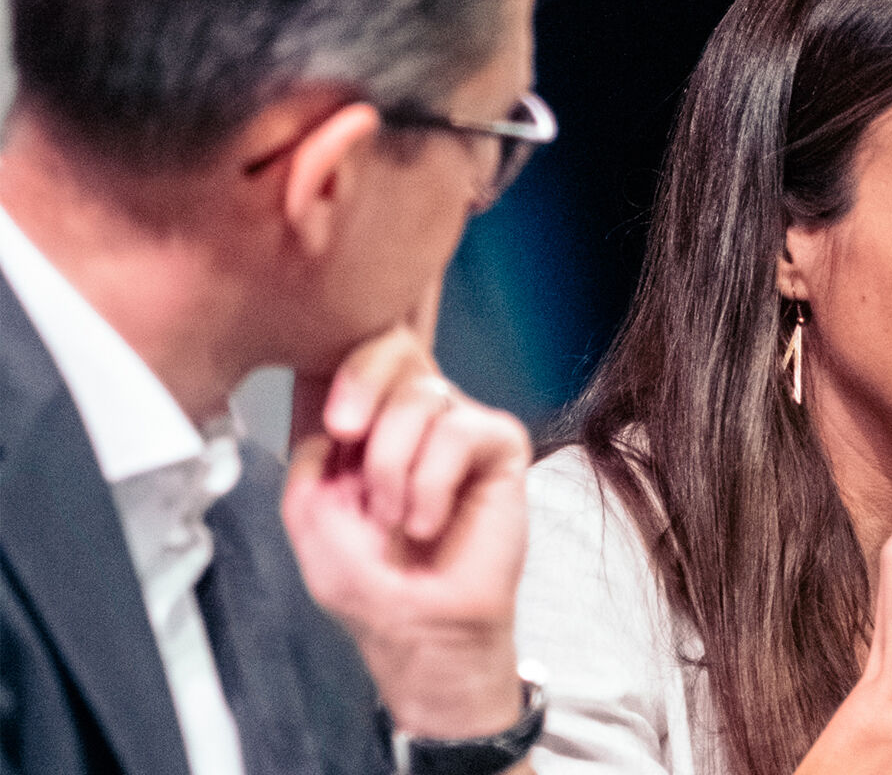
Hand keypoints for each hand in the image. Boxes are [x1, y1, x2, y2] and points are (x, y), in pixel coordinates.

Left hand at [281, 323, 531, 739]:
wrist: (417, 625)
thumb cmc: (369, 580)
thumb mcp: (309, 512)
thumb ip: (310, 453)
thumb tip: (330, 410)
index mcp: (368, 422)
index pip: (361, 353)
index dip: (346, 369)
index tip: (336, 424)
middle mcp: (414, 416)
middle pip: (397, 350)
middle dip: (362, 386)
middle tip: (348, 433)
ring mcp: (458, 428)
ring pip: (423, 396)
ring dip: (393, 464)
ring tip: (395, 518)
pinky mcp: (499, 446)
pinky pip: (459, 431)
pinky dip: (432, 482)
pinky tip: (429, 521)